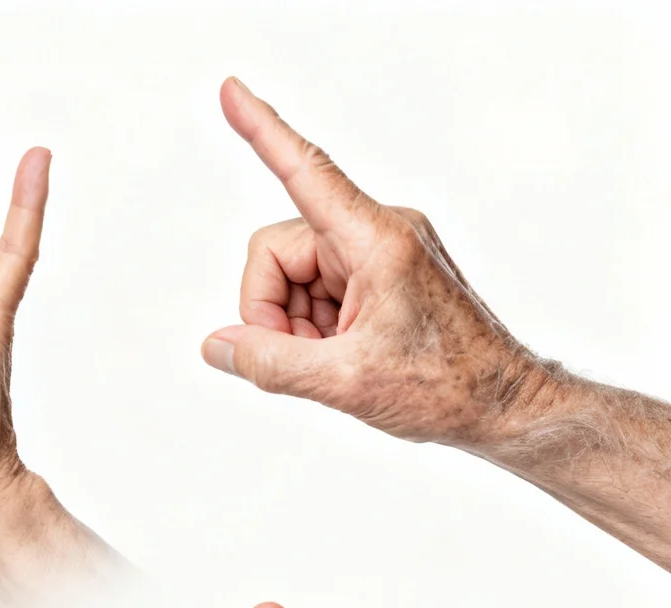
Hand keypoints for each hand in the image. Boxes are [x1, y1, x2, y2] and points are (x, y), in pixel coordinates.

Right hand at [201, 77, 560, 448]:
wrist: (502, 404)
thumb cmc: (446, 386)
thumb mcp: (345, 382)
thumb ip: (269, 362)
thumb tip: (216, 345)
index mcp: (377, 241)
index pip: (305, 174)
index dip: (262, 131)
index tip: (229, 91)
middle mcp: (379, 231)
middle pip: (278, 250)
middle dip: (272, 309)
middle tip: (297, 358)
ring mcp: (380, 250)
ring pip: (292, 272)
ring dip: (294, 322)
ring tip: (331, 360)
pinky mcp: (381, 270)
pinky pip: (316, 285)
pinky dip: (312, 324)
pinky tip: (339, 352)